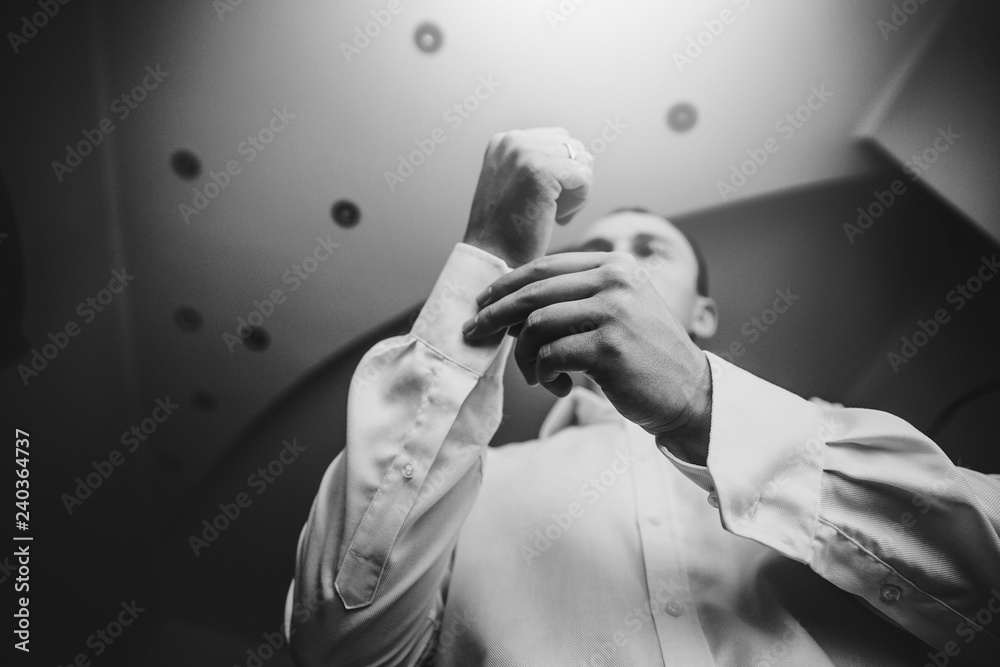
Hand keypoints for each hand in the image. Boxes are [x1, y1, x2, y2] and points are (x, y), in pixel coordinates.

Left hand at [462, 251, 711, 456]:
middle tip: (475, 332)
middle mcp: (615, 280)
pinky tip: (557, 385)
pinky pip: (550, 356)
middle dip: (496, 314)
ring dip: (525, 356)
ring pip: (536, 325)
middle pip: (533, 291)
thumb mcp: (615, 311)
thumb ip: (571, 300)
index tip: (483, 302)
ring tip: (536, 375)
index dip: (507, 284)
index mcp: (615, 265)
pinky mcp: (608, 348)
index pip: (546, 266)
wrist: (690, 393)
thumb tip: (507, 308)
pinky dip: (543, 374)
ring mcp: (613, 312)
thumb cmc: (643, 356)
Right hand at [463, 128, 592, 267]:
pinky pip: (584, 177)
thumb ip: (539, 162)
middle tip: (552, 210)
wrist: (492, 257)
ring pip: (581, 162)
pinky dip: (579, 202)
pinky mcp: (540, 170)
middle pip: (573, 147)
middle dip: (571, 180)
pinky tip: (558, 218)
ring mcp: (524, 153)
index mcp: (505, 140)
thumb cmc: (509, 229)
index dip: (562, 172)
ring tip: (554, 214)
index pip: (558, 139)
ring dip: (576, 192)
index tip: (544, 200)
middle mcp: (512, 140)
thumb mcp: (516, 183)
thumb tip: (584, 155)